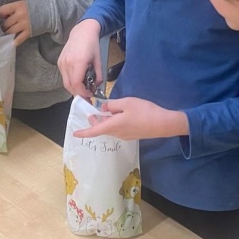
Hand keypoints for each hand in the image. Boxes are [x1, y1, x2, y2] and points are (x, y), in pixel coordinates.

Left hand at [0, 0, 31, 45]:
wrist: (50, 12)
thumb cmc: (35, 6)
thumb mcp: (23, 3)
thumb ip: (14, 8)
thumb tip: (4, 16)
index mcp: (18, 5)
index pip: (2, 10)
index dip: (1, 14)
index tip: (4, 16)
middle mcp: (20, 15)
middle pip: (5, 23)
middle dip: (4, 25)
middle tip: (5, 26)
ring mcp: (24, 25)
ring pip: (9, 31)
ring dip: (7, 33)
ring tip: (8, 33)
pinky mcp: (29, 32)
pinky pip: (19, 39)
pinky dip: (15, 41)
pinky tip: (12, 42)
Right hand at [58, 19, 102, 95]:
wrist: (82, 31)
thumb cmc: (92, 45)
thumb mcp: (99, 60)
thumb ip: (99, 75)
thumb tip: (96, 87)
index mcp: (79, 62)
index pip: (77, 84)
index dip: (83, 93)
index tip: (90, 95)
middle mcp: (68, 63)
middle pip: (70, 86)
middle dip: (79, 94)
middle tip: (87, 97)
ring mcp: (62, 62)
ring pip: (66, 83)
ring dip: (74, 89)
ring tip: (83, 90)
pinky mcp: (59, 62)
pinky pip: (64, 77)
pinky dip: (70, 82)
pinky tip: (78, 81)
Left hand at [72, 97, 188, 140]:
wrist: (163, 124)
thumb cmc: (145, 112)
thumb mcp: (127, 102)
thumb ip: (113, 105)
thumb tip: (104, 109)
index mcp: (114, 125)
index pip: (94, 131)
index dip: (84, 132)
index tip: (75, 134)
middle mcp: (117, 133)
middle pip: (102, 129)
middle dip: (95, 122)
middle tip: (93, 113)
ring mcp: (125, 136)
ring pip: (110, 129)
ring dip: (105, 121)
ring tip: (106, 111)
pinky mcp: (132, 135)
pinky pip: (118, 129)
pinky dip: (114, 123)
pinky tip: (120, 115)